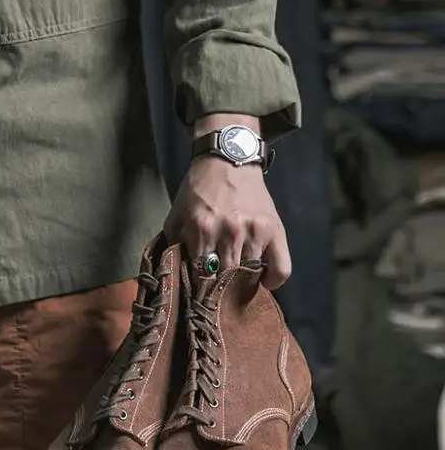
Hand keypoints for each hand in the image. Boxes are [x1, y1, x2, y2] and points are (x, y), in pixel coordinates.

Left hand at [163, 155, 290, 290]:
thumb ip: (174, 239)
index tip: (197, 296)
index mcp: (201, 227)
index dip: (197, 287)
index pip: (199, 273)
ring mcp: (254, 232)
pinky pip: (282, 268)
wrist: (229, 158)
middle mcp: (228, 232)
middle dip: (219, 291)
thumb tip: (174, 268)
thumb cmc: (200, 187)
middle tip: (217, 298)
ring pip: (250, 276)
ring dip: (243, 285)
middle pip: (224, 279)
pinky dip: (274, 280)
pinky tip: (264, 281)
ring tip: (237, 288)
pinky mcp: (275, 230)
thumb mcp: (178, 210)